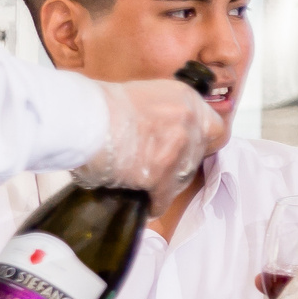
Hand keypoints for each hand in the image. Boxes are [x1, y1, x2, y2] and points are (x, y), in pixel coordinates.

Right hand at [72, 78, 216, 213]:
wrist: (83, 118)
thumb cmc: (101, 105)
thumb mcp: (145, 96)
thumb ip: (166, 114)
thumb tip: (168, 133)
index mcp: (186, 98)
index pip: (214, 128)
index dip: (200, 142)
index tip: (187, 149)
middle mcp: (189, 122)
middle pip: (197, 155)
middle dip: (180, 163)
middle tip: (159, 167)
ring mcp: (177, 149)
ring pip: (183, 178)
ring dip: (167, 183)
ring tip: (146, 184)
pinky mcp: (160, 174)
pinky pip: (164, 198)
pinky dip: (155, 203)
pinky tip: (145, 202)